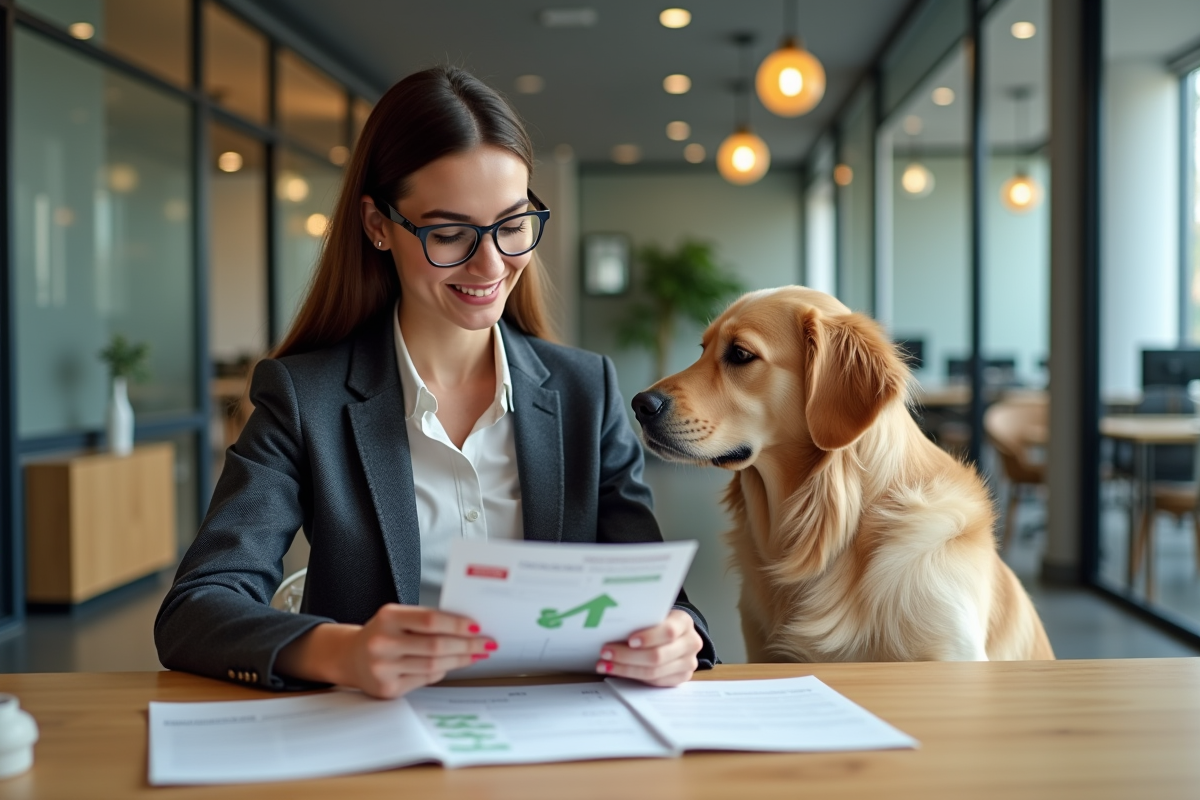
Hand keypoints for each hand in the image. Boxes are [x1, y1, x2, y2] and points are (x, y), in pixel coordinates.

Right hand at [277, 605, 495, 698]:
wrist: (350, 657)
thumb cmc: (382, 633)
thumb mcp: (397, 618)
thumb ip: (425, 620)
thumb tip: (467, 628)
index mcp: (388, 617)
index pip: (430, 620)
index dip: (457, 624)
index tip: (477, 626)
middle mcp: (383, 642)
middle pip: (435, 646)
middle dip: (466, 645)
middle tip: (487, 643)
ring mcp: (383, 668)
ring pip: (433, 665)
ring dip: (460, 660)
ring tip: (476, 654)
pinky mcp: (387, 689)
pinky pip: (424, 679)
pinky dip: (442, 670)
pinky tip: (453, 664)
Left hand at [596, 609, 701, 686]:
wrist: (677, 634)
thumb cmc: (659, 621)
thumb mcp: (655, 614)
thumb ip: (641, 620)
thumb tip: (612, 628)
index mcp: (684, 622)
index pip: (668, 632)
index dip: (648, 638)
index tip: (628, 640)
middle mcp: (691, 643)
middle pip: (658, 656)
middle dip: (628, 656)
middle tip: (606, 652)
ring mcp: (688, 663)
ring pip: (654, 672)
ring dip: (625, 669)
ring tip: (605, 664)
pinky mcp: (681, 677)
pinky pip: (654, 682)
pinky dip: (633, 676)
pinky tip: (616, 670)